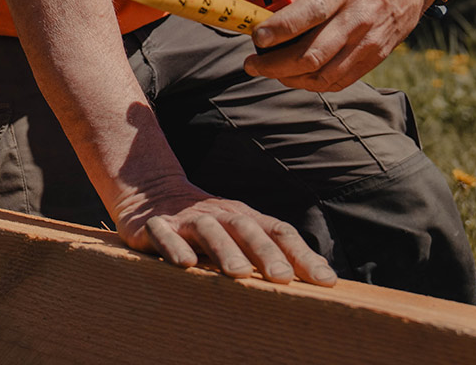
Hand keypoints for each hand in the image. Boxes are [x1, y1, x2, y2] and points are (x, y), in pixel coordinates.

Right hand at [111, 171, 335, 285]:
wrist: (150, 194)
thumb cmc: (206, 226)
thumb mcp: (238, 234)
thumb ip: (270, 252)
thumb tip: (318, 281)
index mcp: (244, 218)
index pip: (279, 232)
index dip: (302, 255)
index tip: (325, 281)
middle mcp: (219, 215)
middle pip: (246, 229)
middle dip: (266, 254)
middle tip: (283, 279)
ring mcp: (186, 220)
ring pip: (208, 230)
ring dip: (225, 251)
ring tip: (238, 274)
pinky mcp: (154, 226)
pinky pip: (163, 234)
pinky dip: (173, 247)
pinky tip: (184, 264)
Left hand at [239, 0, 432, 92]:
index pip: (307, 15)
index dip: (278, 31)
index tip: (255, 35)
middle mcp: (358, 16)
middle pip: (312, 54)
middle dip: (274, 64)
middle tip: (250, 62)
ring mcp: (370, 39)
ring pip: (325, 74)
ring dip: (290, 78)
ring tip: (267, 71)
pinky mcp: (377, 54)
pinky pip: (342, 80)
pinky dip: (314, 84)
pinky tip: (294, 77)